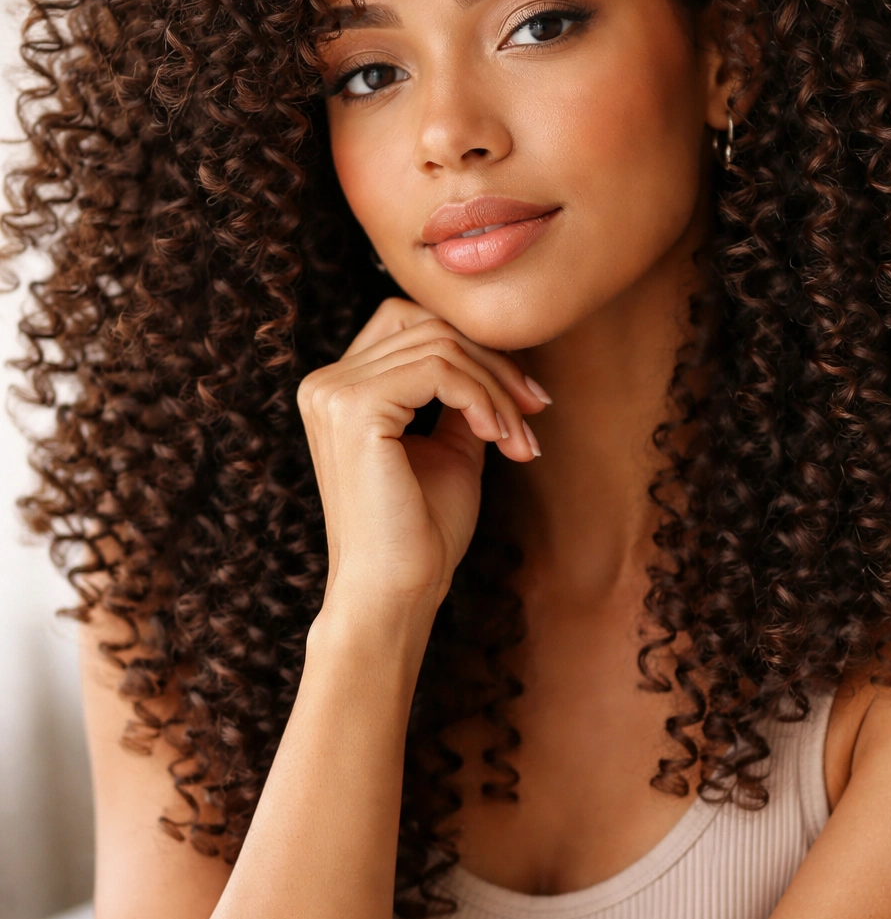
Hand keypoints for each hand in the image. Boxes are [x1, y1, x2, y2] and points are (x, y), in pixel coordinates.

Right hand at [297, 298, 547, 624]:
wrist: (395, 593)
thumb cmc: (421, 532)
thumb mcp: (450, 448)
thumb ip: (462, 398)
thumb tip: (500, 355)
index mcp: (339, 389)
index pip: (412, 325)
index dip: (475, 350)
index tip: (524, 398)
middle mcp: (326, 383)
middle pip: (430, 327)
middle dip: (495, 365)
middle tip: (535, 410)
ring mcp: (335, 392)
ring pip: (441, 346)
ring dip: (496, 389)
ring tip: (519, 439)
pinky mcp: (355, 408)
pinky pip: (439, 370)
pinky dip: (482, 398)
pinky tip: (497, 437)